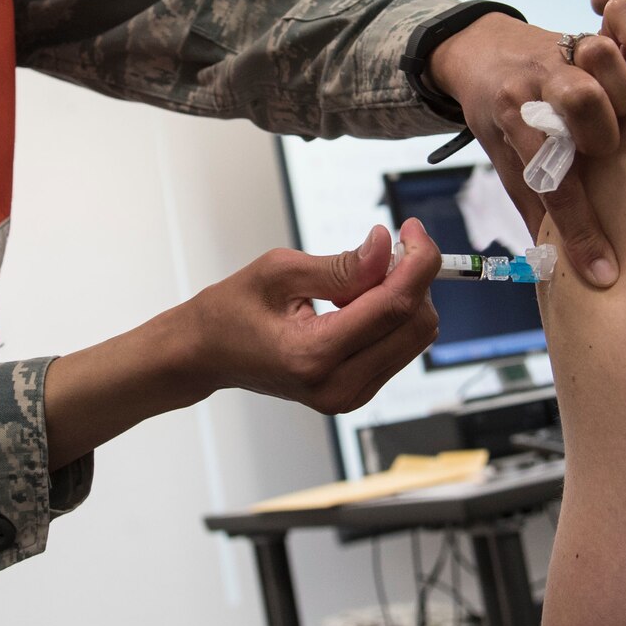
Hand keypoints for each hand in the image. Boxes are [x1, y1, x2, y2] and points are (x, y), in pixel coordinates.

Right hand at [175, 219, 440, 413]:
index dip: (417, 261)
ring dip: (404, 296)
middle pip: (416, 325)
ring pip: (415, 337)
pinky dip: (392, 316)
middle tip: (386, 248)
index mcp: (314, 355)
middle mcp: (337, 385)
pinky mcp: (355, 393)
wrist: (207, 354)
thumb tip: (386, 247)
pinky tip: (361, 300)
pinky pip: (399, 348)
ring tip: (363, 277)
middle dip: (413, 278)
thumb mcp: (278, 272)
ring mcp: (349, 396)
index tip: (413, 229)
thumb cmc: (231, 312)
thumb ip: (341, 265)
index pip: (394, 306)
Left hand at [427, 0, 625, 287]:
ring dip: (615, 85)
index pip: (552, 182)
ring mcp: (565, 50)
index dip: (581, 231)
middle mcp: (539, 80)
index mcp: (511, 115)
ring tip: (616, 111)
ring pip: (600, 57)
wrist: (477, 47)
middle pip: (580, 101)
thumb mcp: (500, 155)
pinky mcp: (590, 30)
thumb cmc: (495, 110)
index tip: (604, 271)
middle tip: (599, 153)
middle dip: (598, 135)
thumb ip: (532, 202)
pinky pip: (621, 18)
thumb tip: (557, 264)